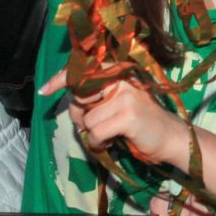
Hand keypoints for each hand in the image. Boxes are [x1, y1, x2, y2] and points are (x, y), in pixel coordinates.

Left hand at [39, 69, 189, 166]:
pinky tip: (110, 143)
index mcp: (119, 75)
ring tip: (107, 136)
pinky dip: (98, 143)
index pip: (85, 71)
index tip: (44, 90)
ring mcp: (126, 98)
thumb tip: (72, 104)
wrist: (170, 138)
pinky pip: (95, 132)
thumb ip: (98, 98)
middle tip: (92, 126)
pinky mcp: (128, 116)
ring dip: (91, 134)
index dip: (62, 78)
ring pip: (87, 119)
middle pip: (79, 97)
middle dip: (79, 116)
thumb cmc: (141, 124)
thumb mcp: (118, 104)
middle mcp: (122, 81)